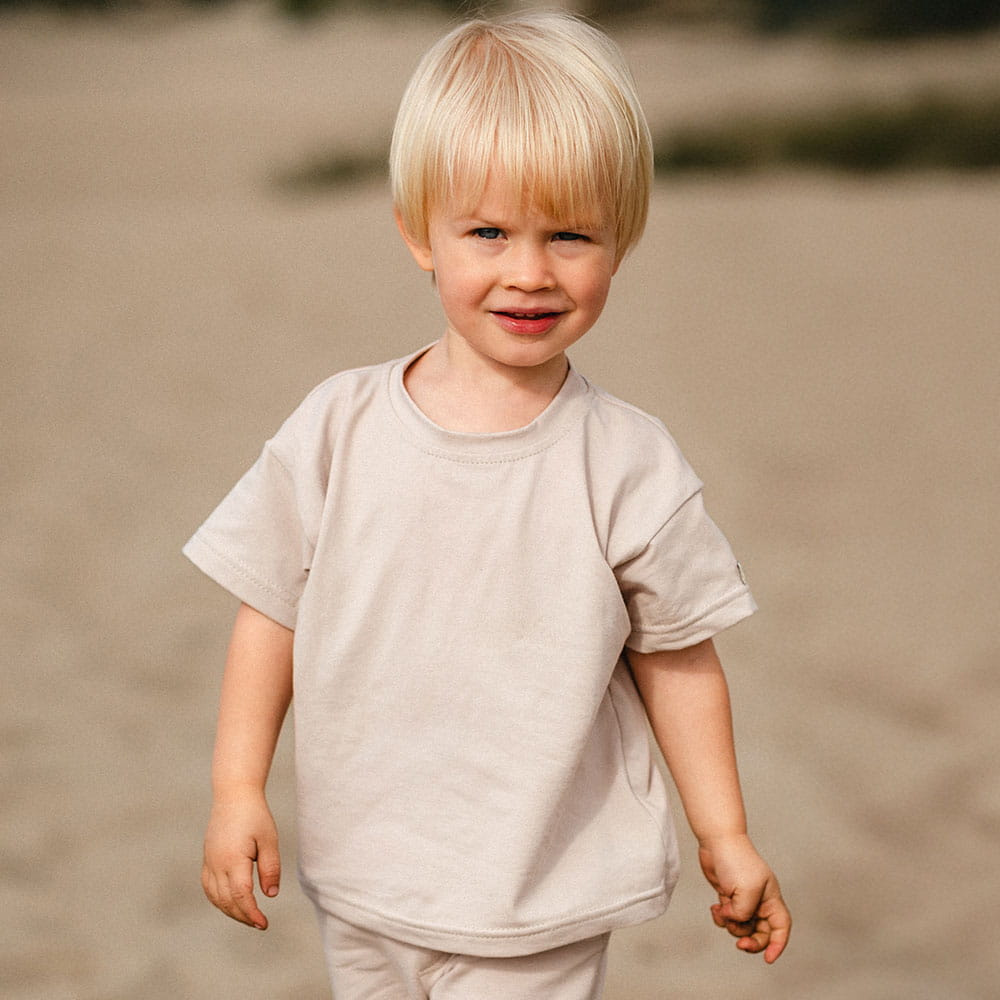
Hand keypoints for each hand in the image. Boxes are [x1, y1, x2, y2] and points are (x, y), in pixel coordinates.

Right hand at [202, 794, 280, 929]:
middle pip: (227, 901)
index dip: (251, 913)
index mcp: (233, 859)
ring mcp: (209, 862)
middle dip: (243, 916)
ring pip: (215, 897)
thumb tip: (270, 895)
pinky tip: (232, 903)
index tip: (264, 924)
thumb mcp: (269, 839)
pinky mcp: (207, 859)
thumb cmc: (255, 816)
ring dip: (231, 911)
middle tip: (260, 924)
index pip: (240, 895)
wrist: (233, 796)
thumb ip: (271, 868)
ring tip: (249, 917)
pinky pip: (209, 888)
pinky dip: (219, 900)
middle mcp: (216, 863)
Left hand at [698, 833, 790, 962]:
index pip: (781, 927)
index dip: (778, 945)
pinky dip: (721, 918)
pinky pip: (728, 918)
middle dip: (751, 941)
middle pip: (762, 932)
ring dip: (731, 926)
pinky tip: (715, 908)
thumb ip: (744, 913)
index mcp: (771, 898)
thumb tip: (734, 921)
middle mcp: (760, 901)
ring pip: (742, 927)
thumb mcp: (746, 891)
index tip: (768, 960)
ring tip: (721, 912)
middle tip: (739, 945)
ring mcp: (744, 899)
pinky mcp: (728, 896)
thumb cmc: (735, 860)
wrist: (716, 841)